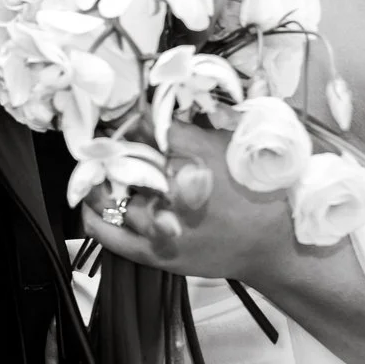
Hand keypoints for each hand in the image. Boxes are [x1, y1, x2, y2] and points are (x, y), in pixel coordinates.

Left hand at [79, 121, 301, 286]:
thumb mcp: (239, 145)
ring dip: (101, 181)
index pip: (148, 128)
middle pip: (125, 161)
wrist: (276, 244)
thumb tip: (169, 109)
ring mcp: (165, 224)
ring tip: (96, 172)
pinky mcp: (159, 254)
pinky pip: (113, 237)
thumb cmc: (261, 191)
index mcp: (198, 156)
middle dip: (114, 150)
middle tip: (108, 144)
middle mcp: (177, 190)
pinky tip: (88, 206)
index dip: (133, 121)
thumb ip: (206, 124)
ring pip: (113, 197)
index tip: (129, 119)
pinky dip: (96, 219)